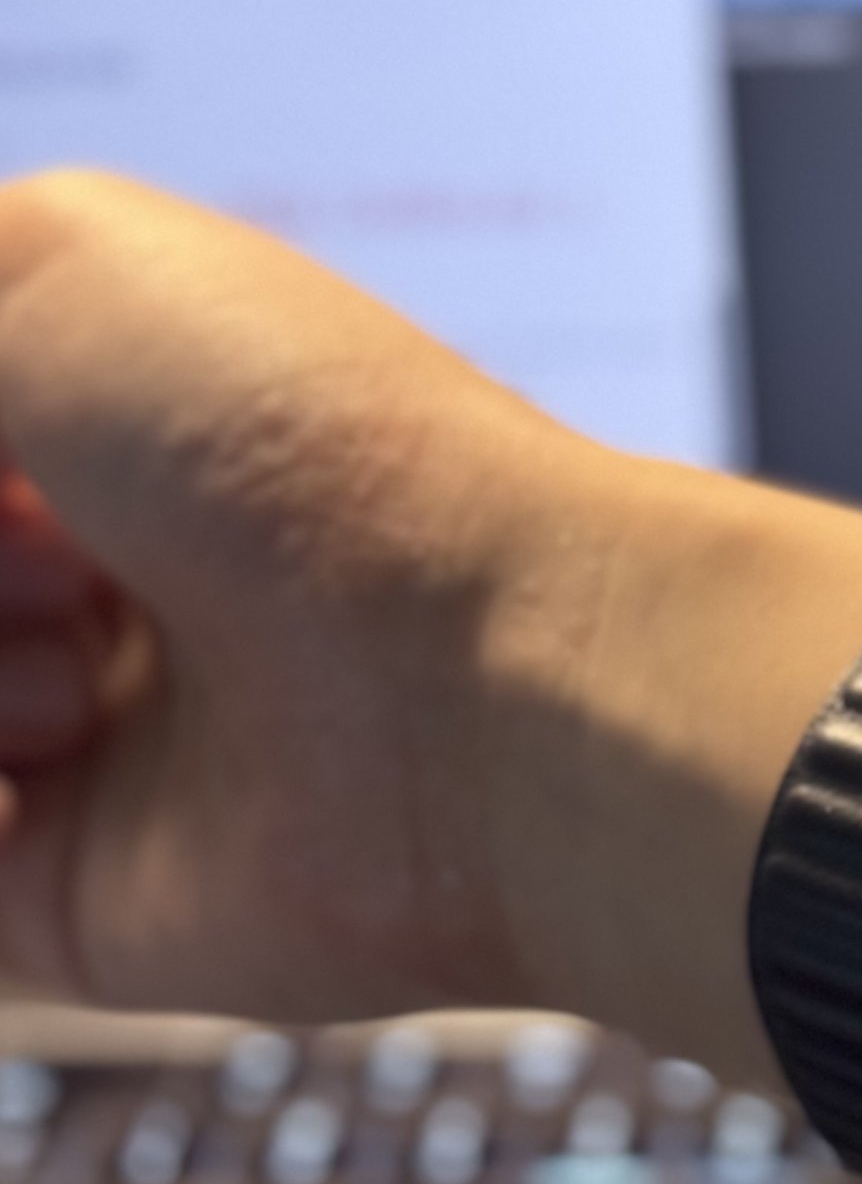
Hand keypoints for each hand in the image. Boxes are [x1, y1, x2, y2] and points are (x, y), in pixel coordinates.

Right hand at [0, 171, 861, 1066]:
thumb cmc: (317, 458)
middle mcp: (79, 593)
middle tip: (70, 573)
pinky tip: (46, 761)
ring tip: (90, 681)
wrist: (493, 690)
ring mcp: (73, 754)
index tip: (17, 500)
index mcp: (90, 438)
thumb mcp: (49, 274)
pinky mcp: (65, 909)